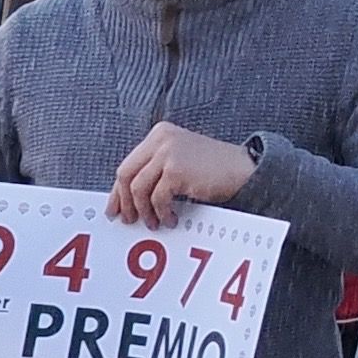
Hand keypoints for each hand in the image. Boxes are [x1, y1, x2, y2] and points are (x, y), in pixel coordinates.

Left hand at [109, 121, 257, 226]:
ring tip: (155, 223)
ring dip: (144, 211)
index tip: (115, 209)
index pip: (129, 164)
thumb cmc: (213, 170)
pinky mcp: (176, 169)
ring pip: (138, 188)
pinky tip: (171, 219)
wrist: (243, 169)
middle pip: (126, 174)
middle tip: (129, 221)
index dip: (119, 190)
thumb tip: (129, 198)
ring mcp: (168, 152)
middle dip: (125, 201)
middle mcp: (160, 139)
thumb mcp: (180, 161)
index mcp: (159, 134)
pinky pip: (157, 197)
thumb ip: (157, 171)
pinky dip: (162, 212)